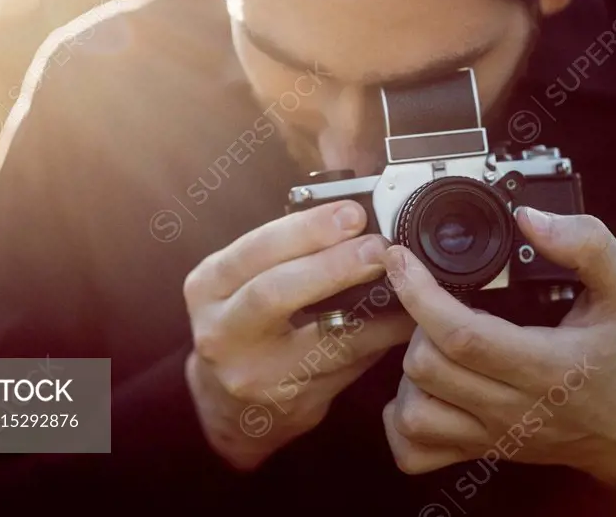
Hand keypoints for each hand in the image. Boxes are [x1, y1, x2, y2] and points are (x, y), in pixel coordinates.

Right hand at [184, 200, 414, 470]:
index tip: (352, 213)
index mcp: (208, 286)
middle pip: (275, 293)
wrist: (228, 403)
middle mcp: (222, 332)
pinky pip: (347, 366)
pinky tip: (405, 320)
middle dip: (334, 265)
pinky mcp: (292, 402)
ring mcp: (255, 373)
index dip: (307, 229)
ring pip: (322, 340)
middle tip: (378, 247)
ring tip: (406, 285)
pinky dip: (380, 339)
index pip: (255, 250)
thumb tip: (351, 212)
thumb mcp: (242, 279)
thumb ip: (285, 247)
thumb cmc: (245, 322)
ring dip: (374, 310)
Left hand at [380, 208, 615, 484]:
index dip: (419, 294)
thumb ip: (588, 246)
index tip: (401, 259)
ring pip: (414, 413)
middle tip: (430, 298)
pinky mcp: (482, 451)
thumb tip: (531, 219)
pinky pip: (416, 451)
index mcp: (543, 366)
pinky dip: (402, 421)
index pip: (461, 335)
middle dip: (414, 323)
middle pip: (426, 368)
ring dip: (407, 374)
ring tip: (430, 343)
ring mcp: (492, 435)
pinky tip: (421, 390)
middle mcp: (511, 407)